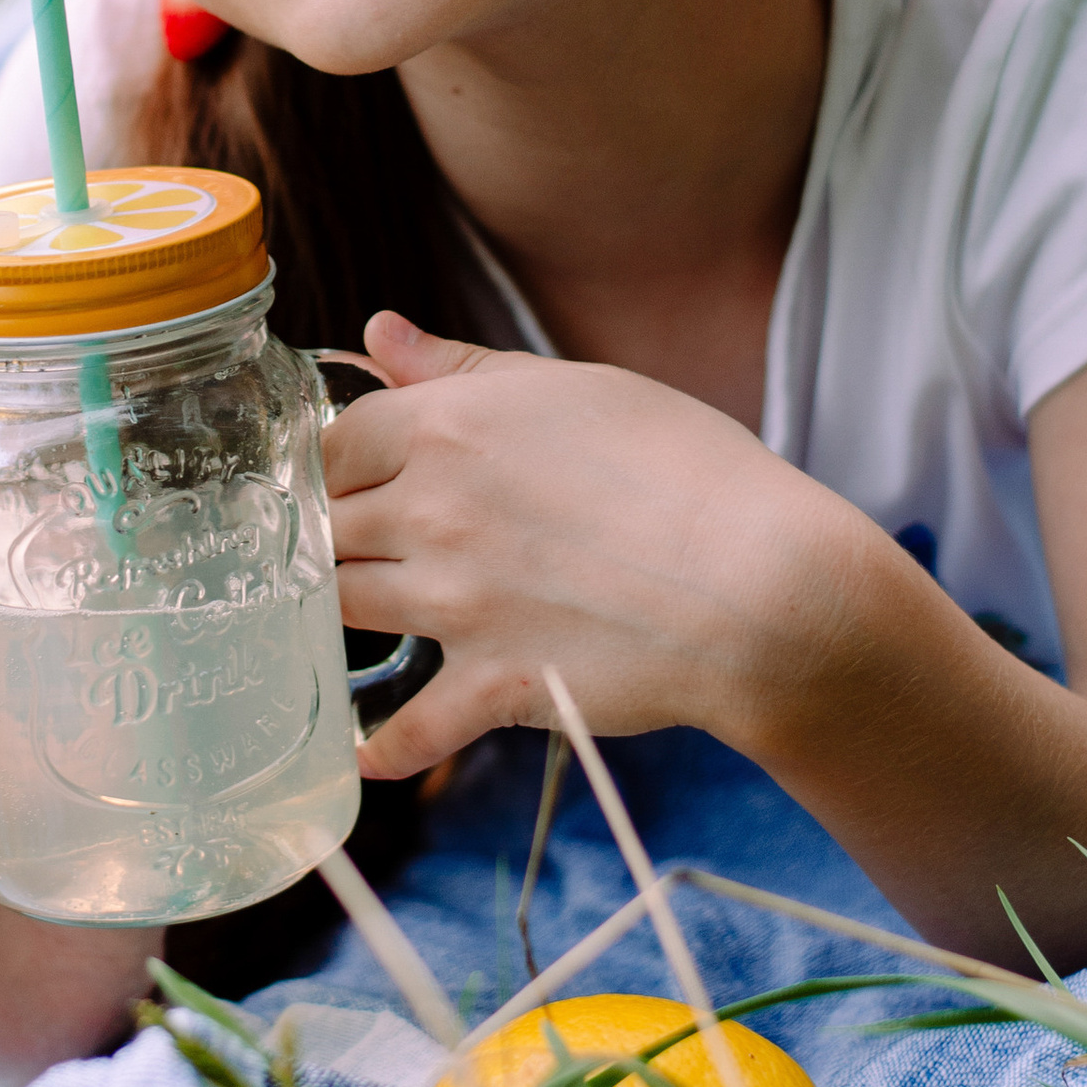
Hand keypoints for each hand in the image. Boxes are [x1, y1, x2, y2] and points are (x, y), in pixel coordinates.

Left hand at [325, 311, 815, 775]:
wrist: (764, 582)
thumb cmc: (689, 469)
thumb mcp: (576, 388)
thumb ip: (464, 366)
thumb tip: (379, 332)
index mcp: (448, 427)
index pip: (334, 442)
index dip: (336, 460)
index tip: (352, 477)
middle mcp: (433, 512)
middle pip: (323, 525)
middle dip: (329, 533)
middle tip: (351, 544)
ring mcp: (456, 604)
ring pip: (342, 608)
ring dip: (335, 613)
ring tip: (350, 614)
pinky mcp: (493, 682)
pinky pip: (410, 729)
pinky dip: (382, 747)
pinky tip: (363, 754)